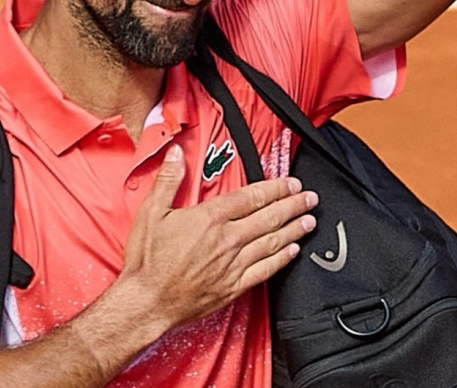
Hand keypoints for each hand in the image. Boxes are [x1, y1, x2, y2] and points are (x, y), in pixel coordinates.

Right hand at [117, 145, 317, 328]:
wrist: (146, 301)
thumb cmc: (147, 260)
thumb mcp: (151, 212)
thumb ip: (168, 180)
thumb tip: (177, 153)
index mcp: (209, 218)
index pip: (250, 197)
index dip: (275, 188)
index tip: (290, 183)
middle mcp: (227, 240)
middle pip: (268, 218)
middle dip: (293, 206)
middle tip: (310, 198)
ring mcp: (233, 264)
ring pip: (272, 242)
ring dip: (294, 229)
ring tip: (309, 220)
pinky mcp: (233, 287)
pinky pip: (265, 270)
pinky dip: (282, 259)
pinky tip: (293, 251)